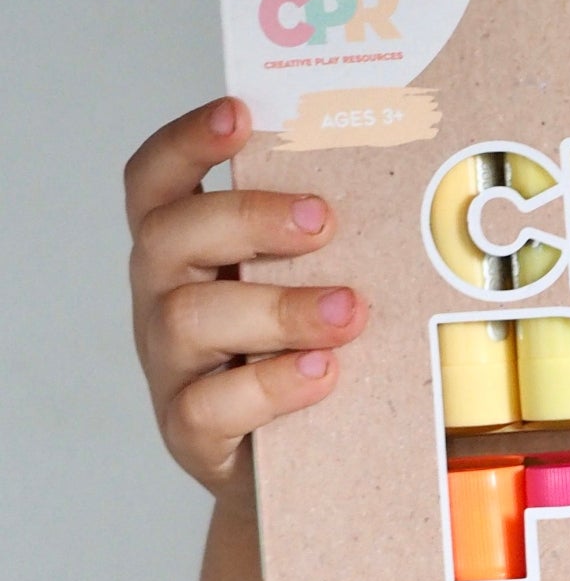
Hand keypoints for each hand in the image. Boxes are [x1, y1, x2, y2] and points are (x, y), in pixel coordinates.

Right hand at [126, 98, 366, 512]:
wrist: (284, 467)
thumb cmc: (295, 354)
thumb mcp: (299, 287)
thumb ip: (319, 244)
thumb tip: (401, 179)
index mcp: (184, 248)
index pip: (156, 180)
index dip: (186, 141)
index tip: (239, 113)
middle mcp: (161, 295)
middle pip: (168, 236)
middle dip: (248, 219)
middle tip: (325, 221)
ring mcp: (169, 365)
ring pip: (190, 318)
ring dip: (277, 307)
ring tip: (349, 311)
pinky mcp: (188, 430)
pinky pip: (209, 404)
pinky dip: (269, 386)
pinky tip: (322, 373)